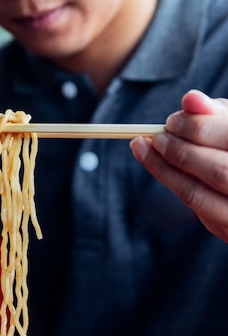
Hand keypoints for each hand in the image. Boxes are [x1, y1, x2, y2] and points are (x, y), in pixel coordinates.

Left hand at [130, 89, 227, 242]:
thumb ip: (216, 115)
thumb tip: (189, 99)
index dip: (199, 129)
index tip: (172, 120)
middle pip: (217, 171)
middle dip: (180, 150)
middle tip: (157, 135)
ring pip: (196, 194)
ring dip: (164, 169)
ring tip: (145, 147)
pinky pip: (193, 209)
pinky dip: (172, 183)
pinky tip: (159, 165)